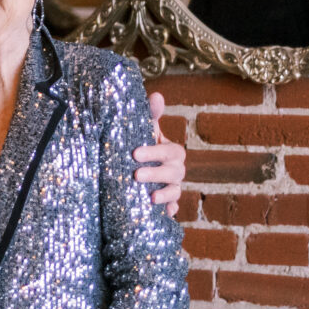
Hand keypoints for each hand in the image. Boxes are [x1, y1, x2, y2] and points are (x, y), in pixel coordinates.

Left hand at [135, 91, 186, 215]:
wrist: (133, 164)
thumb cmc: (140, 143)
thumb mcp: (143, 129)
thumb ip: (150, 114)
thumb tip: (157, 95)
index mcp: (172, 151)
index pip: (170, 151)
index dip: (155, 152)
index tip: (135, 153)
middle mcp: (175, 169)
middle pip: (175, 172)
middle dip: (156, 173)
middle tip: (136, 174)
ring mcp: (172, 186)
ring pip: (176, 190)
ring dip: (165, 194)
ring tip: (151, 197)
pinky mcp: (166, 201)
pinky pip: (173, 207)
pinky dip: (170, 210)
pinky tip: (164, 214)